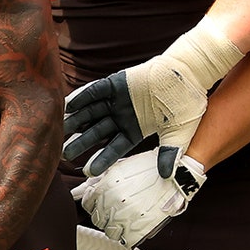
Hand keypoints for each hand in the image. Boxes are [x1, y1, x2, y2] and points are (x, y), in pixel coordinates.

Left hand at [63, 17, 242, 175]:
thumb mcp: (179, 132)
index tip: (87, 172)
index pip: (114, 148)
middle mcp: (122, 116)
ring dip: (76, 121)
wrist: (189, 74)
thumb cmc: (186, 103)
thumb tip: (167, 176)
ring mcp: (117, 100)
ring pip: (91, 113)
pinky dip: (82, 97)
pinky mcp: (115, 83)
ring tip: (60, 131)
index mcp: (135, 130)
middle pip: (97, 132)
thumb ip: (170, 152)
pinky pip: (95, 91)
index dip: (101, 159)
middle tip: (63, 155)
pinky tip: (68, 106)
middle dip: (81, 143)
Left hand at [73, 148, 206, 247]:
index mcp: (107, 186)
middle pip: (96, 217)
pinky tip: (131, 226)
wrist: (178, 176)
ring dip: (112, 226)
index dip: (91, 202)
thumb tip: (74, 192)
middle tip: (112, 209)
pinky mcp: (141, 229)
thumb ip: (95, 180)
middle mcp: (114, 202)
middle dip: (101, 214)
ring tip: (122, 218)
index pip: (86, 202)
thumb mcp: (119, 168)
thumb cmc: (147, 168)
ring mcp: (128, 217)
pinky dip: (126, 236)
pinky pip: (124, 240)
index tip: (99, 200)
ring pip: (108, 231)